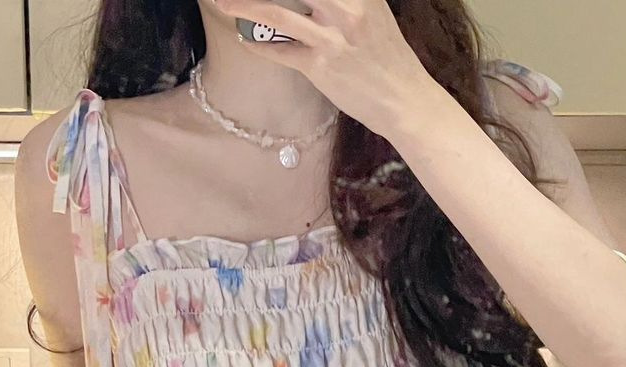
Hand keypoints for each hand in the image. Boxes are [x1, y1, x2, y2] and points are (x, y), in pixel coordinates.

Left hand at [213, 0, 436, 138]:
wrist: (404, 99)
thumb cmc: (387, 54)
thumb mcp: (372, 10)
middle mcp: (346, 7)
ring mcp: (331, 37)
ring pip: (277, 13)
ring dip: (243, 5)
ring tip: (221, 0)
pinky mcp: (321, 67)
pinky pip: (281, 53)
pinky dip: (259, 45)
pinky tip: (244, 39)